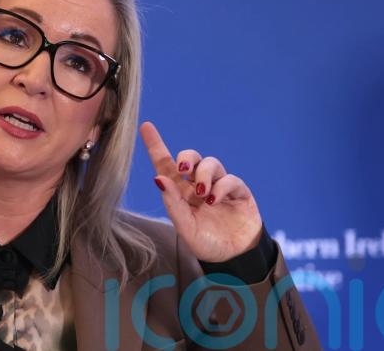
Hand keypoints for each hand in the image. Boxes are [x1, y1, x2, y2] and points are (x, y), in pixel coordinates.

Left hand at [140, 121, 262, 262]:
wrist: (233, 258)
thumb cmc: (205, 243)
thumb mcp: (184, 228)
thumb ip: (172, 204)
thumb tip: (158, 178)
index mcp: (180, 192)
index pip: (165, 164)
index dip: (156, 145)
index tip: (145, 126)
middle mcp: (197, 185)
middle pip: (191, 157)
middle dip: (187, 157)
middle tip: (183, 170)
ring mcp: (219, 186)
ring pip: (211, 163)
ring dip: (204, 175)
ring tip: (203, 194)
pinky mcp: (238, 192)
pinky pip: (230, 179)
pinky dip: (222, 186)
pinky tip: (215, 200)